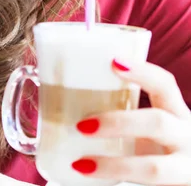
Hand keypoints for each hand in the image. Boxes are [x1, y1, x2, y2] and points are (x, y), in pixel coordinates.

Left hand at [71, 59, 190, 183]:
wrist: (181, 176)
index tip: (114, 62)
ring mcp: (185, 168)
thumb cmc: (159, 146)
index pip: (165, 84)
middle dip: (118, 123)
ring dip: (114, 166)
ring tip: (81, 164)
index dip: (142, 72)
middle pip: (158, 122)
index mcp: (176, 113)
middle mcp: (186, 136)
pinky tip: (92, 178)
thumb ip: (119, 113)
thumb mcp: (149, 127)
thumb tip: (57, 103)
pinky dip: (117, 184)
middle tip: (82, 125)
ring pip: (154, 168)